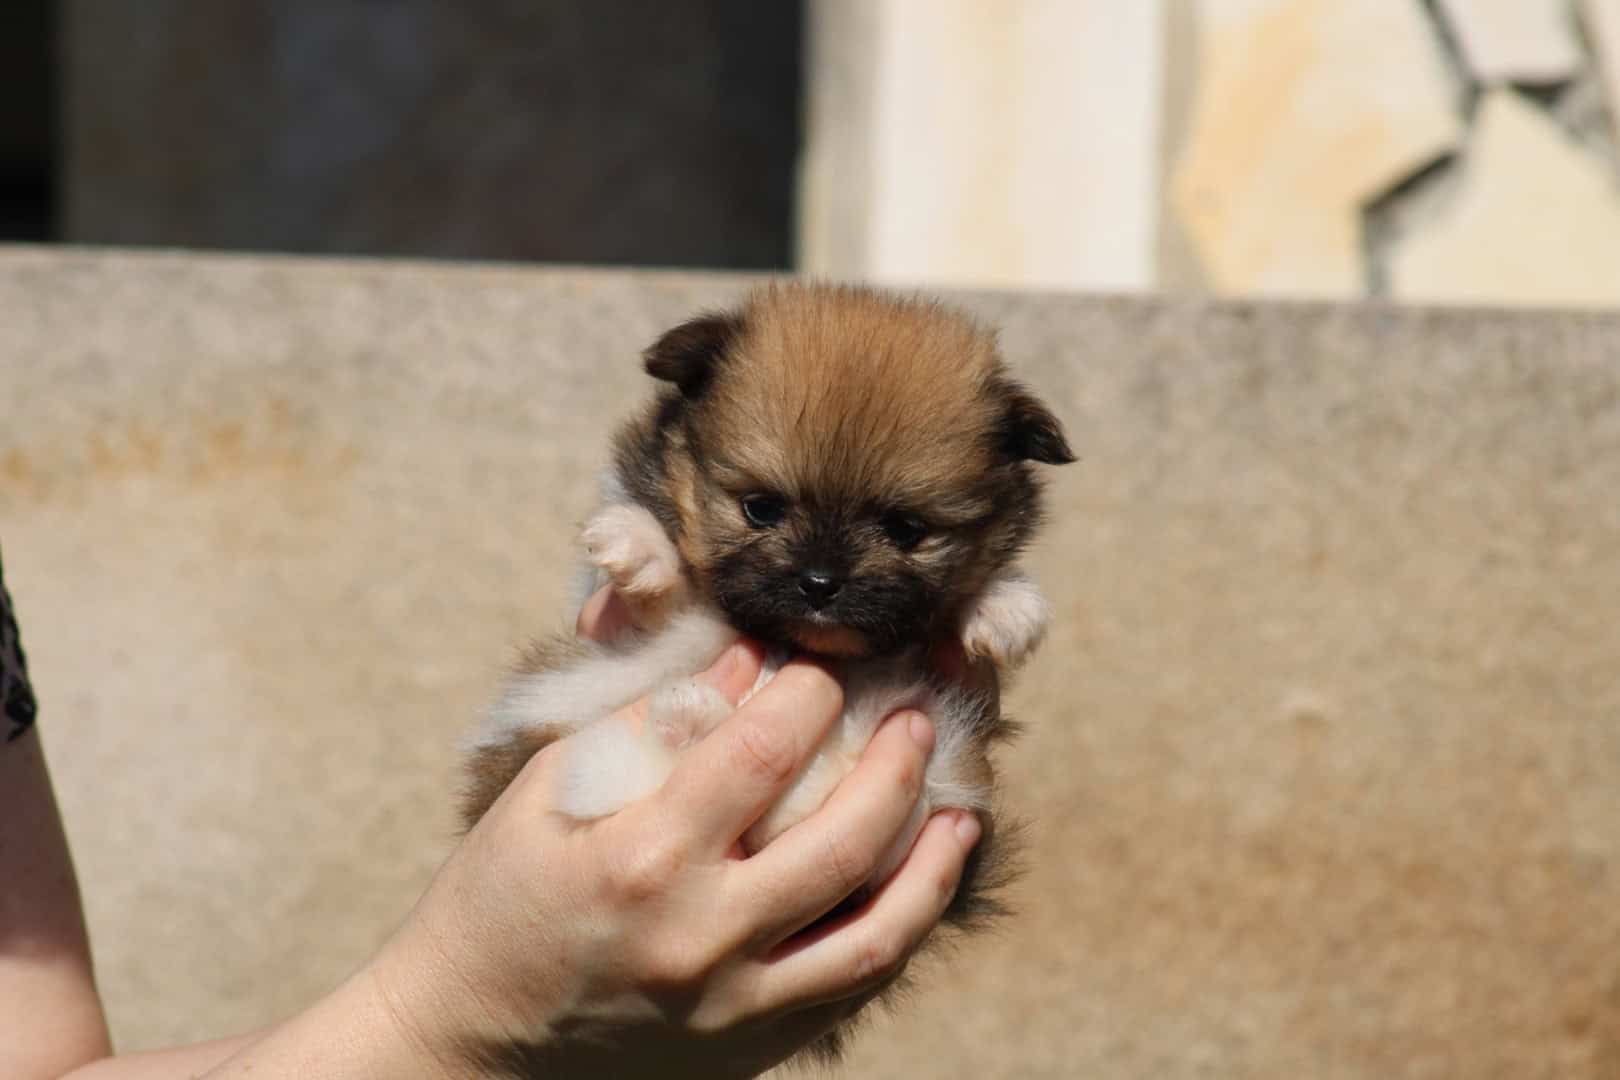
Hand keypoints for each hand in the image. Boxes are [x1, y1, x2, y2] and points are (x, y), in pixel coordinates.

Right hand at [362, 589, 982, 1078]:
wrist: (467, 1048)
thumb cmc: (494, 903)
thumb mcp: (544, 792)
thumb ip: (646, 720)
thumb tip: (742, 658)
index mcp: (641, 861)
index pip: (760, 754)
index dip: (806, 693)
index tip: (818, 664)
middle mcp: (701, 939)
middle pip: (842, 839)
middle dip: (895, 763)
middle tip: (916, 713)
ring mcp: (735, 1006)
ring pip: (877, 930)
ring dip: (930, 858)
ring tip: (960, 803)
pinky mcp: (752, 1046)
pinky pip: (854, 985)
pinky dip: (902, 926)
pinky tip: (923, 880)